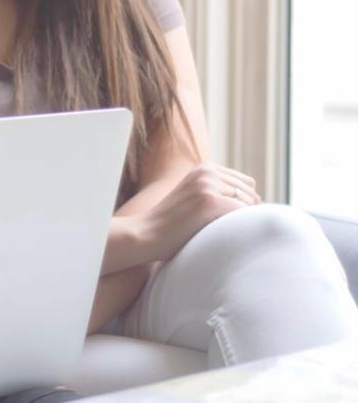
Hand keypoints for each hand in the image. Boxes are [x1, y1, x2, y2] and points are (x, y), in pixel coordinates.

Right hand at [137, 163, 259, 261]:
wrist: (145, 235)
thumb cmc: (171, 225)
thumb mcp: (194, 197)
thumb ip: (219, 191)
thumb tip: (258, 199)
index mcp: (204, 167)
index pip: (245, 183)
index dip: (241, 204)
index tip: (221, 220)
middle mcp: (207, 171)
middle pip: (250, 192)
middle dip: (242, 212)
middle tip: (218, 228)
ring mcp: (208, 184)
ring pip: (248, 203)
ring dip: (237, 220)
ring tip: (214, 230)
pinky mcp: (209, 200)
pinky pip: (242, 214)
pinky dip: (235, 227)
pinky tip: (215, 234)